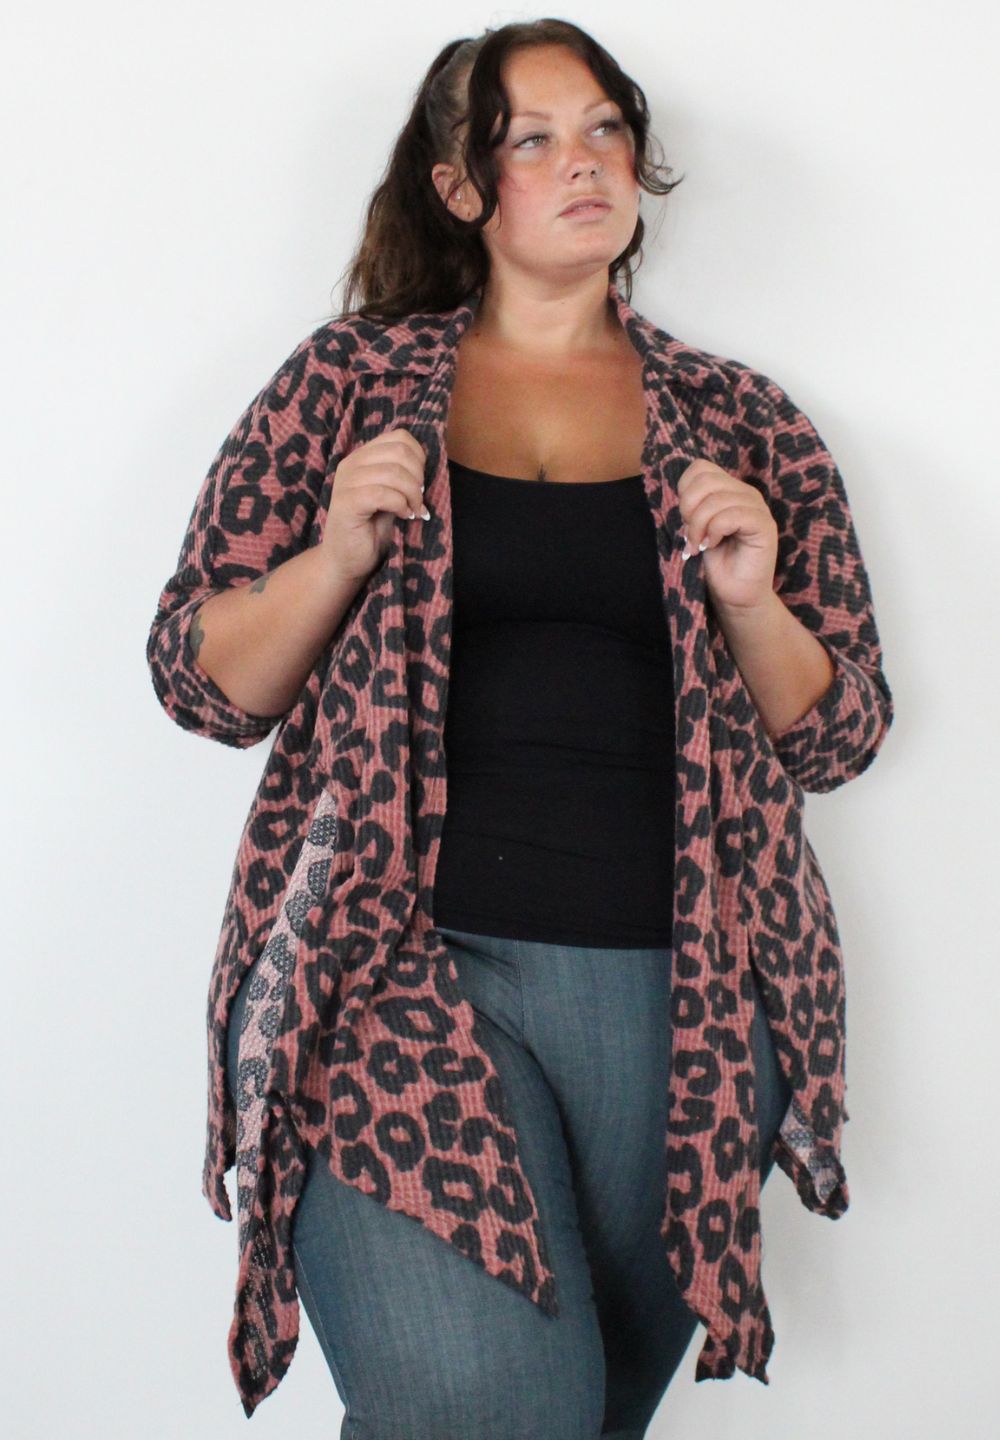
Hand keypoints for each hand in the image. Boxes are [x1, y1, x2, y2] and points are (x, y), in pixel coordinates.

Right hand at [321, 426, 429, 581]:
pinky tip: (402, 516)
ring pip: (393, 472)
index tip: (420, 483)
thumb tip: (425, 463)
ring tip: (411, 511)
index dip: (418, 458)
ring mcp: (346, 482)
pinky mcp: (347, 503)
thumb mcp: (390, 495)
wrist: (346, 561)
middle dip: (417, 477)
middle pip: (399, 452)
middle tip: (418, 501)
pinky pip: (382, 494)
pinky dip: (400, 505)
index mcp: (361, 457)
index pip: (399, 437)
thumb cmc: (370, 529)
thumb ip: (401, 476)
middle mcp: (351, 464)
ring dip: (412, 494)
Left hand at [677, 458, 778, 612]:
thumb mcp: (697, 528)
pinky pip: (731, 515)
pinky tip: (713, 545)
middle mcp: (745, 492)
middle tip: (691, 534)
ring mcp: (757, 507)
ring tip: (700, 544)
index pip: (700, 468)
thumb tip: (681, 494)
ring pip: (716, 499)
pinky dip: (714, 531)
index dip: (685, 491)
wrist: (735, 594)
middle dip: (689, 509)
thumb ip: (693, 505)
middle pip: (706, 480)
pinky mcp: (764, 525)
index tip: (685, 519)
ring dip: (699, 526)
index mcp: (729, 489)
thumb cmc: (716, 563)